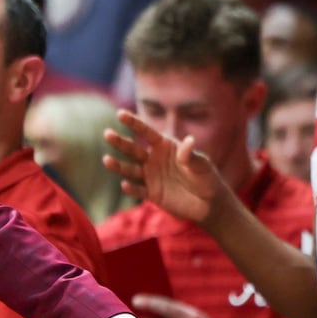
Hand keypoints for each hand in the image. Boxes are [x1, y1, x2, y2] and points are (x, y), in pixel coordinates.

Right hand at [103, 111, 223, 222]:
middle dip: (120, 142)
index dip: (134, 123)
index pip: (147, 133)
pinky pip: (138, 190)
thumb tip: (189, 141)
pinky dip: (131, 188)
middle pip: (133, 149)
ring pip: (130, 169)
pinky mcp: (151, 194)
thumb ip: (191, 155)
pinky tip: (125, 185)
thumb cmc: (207, 179)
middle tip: (107, 134)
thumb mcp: (202, 165)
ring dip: (118, 165)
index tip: (120, 113)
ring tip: (106, 160)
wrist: (209, 204)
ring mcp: (151, 177)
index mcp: (165, 147)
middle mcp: (154, 160)